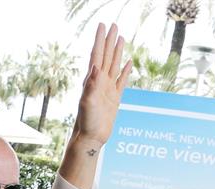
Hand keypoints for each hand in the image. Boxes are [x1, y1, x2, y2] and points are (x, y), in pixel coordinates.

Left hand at [72, 23, 131, 149]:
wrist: (90, 138)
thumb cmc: (86, 123)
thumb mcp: (87, 104)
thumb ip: (91, 86)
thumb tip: (95, 68)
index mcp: (92, 82)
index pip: (97, 56)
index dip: (100, 40)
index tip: (103, 25)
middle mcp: (99, 83)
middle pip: (106, 56)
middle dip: (109, 40)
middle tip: (113, 25)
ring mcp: (107, 90)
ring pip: (114, 65)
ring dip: (117, 51)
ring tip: (120, 37)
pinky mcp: (114, 99)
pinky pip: (122, 81)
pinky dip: (125, 71)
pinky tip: (128, 63)